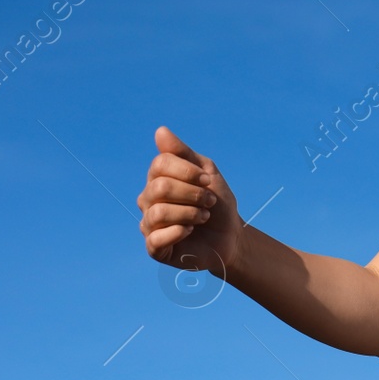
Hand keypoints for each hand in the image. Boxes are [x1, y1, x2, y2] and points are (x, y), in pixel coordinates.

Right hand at [137, 126, 242, 277]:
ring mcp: (149, 224)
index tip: (207, 180)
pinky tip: (190, 231)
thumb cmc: (217, 203)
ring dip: (189, 213)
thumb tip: (160, 131)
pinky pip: (155, 238)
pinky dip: (177, 232)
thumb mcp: (206, 173)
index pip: (160, 164)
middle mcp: (148, 200)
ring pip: (158, 212)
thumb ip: (183, 153)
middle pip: (160, 187)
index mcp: (158, 179)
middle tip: (209, 202)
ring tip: (203, 217)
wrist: (230, 236)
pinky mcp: (154, 248)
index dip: (187, 171)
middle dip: (192, 194)